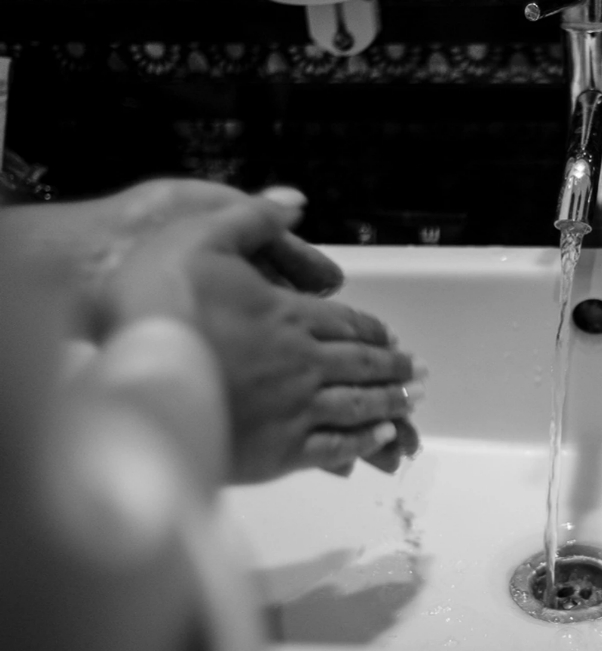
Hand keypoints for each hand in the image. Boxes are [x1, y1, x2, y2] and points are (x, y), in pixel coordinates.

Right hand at [101, 195, 420, 482]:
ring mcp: (295, 408)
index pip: (348, 322)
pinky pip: (334, 445)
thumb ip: (252, 218)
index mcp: (290, 314)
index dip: (374, 330)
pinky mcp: (279, 450)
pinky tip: (379, 437)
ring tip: (411, 401)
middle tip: (418, 372)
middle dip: (394, 367)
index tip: (392, 337)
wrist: (134, 375)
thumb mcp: (201, 236)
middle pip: (362, 364)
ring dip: (390, 402)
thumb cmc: (159, 302)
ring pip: (358, 404)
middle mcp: (304, 361)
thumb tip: (294, 200)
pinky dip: (362, 441)